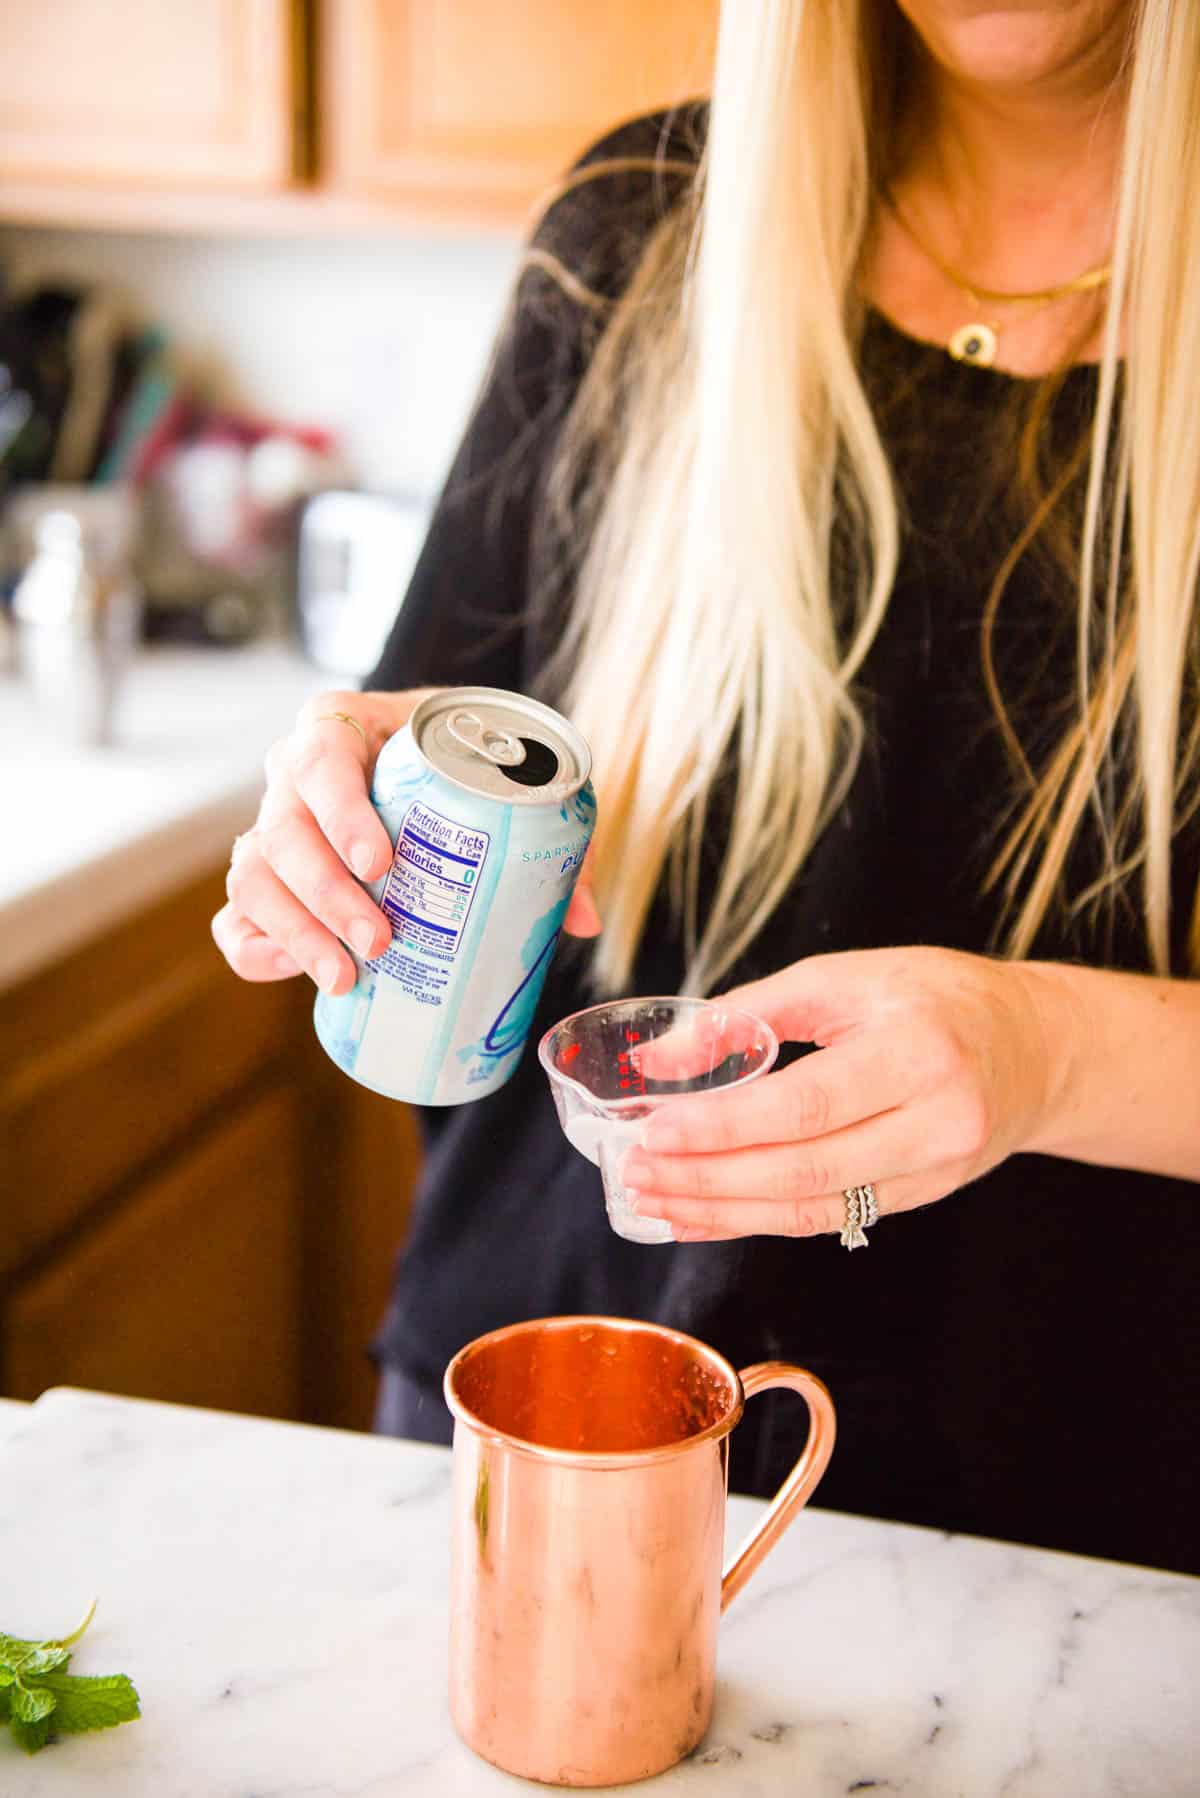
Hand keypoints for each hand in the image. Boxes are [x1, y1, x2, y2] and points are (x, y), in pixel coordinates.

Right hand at [212, 688, 601, 996]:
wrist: (436, 762)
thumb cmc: (467, 763)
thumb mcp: (504, 775)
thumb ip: (550, 836)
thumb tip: (581, 919)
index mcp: (346, 725)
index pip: (321, 760)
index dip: (341, 813)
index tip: (381, 863)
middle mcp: (295, 772)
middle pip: (281, 829)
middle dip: (325, 894)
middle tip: (379, 941)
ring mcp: (275, 824)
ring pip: (253, 875)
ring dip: (294, 931)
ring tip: (346, 976)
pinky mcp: (271, 877)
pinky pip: (237, 913)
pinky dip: (252, 947)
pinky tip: (288, 973)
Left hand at [620, 947, 1073, 1241]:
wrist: (1033, 1047)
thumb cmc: (933, 996)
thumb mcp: (842, 977)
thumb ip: (746, 1015)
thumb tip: (656, 1060)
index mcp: (918, 1051)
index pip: (804, 1106)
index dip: (722, 1128)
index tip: (652, 1130)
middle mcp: (935, 1121)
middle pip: (803, 1171)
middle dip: (706, 1178)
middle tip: (635, 1172)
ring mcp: (934, 1171)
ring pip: (810, 1208)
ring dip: (720, 1210)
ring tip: (651, 1200)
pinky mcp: (921, 1199)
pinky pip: (826, 1217)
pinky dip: (754, 1219)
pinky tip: (700, 1214)